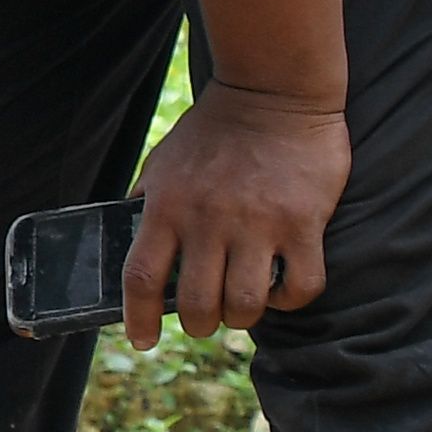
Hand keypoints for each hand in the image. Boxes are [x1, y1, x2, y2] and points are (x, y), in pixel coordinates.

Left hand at [126, 83, 344, 343]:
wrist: (272, 90)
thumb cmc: (213, 131)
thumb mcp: (163, 163)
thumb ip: (147, 203)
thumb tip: (127, 243)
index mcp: (166, 206)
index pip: (140, 278)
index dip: (137, 318)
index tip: (142, 341)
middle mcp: (208, 220)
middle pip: (197, 304)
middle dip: (199, 325)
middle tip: (205, 320)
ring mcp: (258, 223)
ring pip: (246, 305)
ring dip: (242, 318)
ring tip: (243, 306)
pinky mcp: (304, 222)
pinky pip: (301, 286)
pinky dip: (289, 300)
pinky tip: (281, 288)